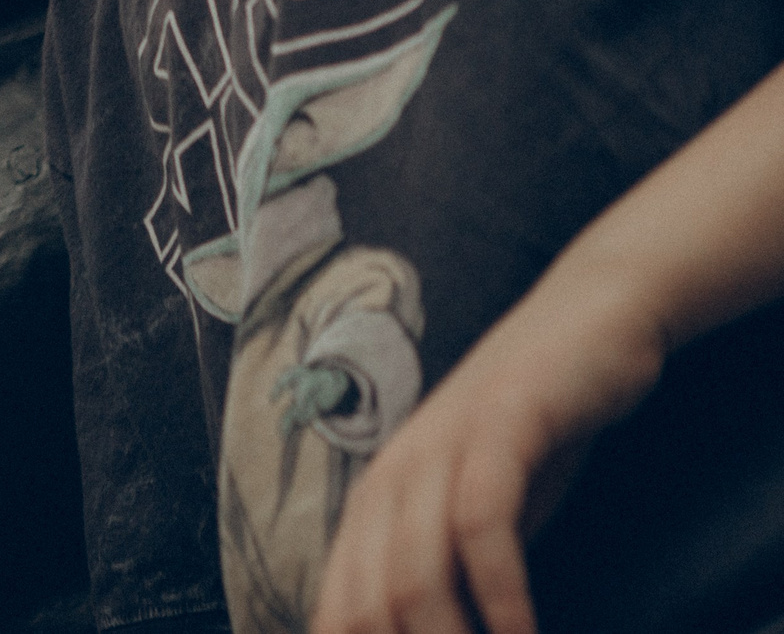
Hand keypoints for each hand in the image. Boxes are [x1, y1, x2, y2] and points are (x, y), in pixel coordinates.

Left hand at [309, 269, 662, 633]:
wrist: (585, 323)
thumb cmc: (529, 435)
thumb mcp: (475, 513)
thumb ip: (443, 571)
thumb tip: (414, 631)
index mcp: (375, 500)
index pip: (340, 605)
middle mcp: (394, 474)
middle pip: (367, 600)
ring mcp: (442, 446)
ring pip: (413, 568)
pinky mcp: (500, 426)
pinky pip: (483, 522)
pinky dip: (501, 591)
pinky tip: (523, 632)